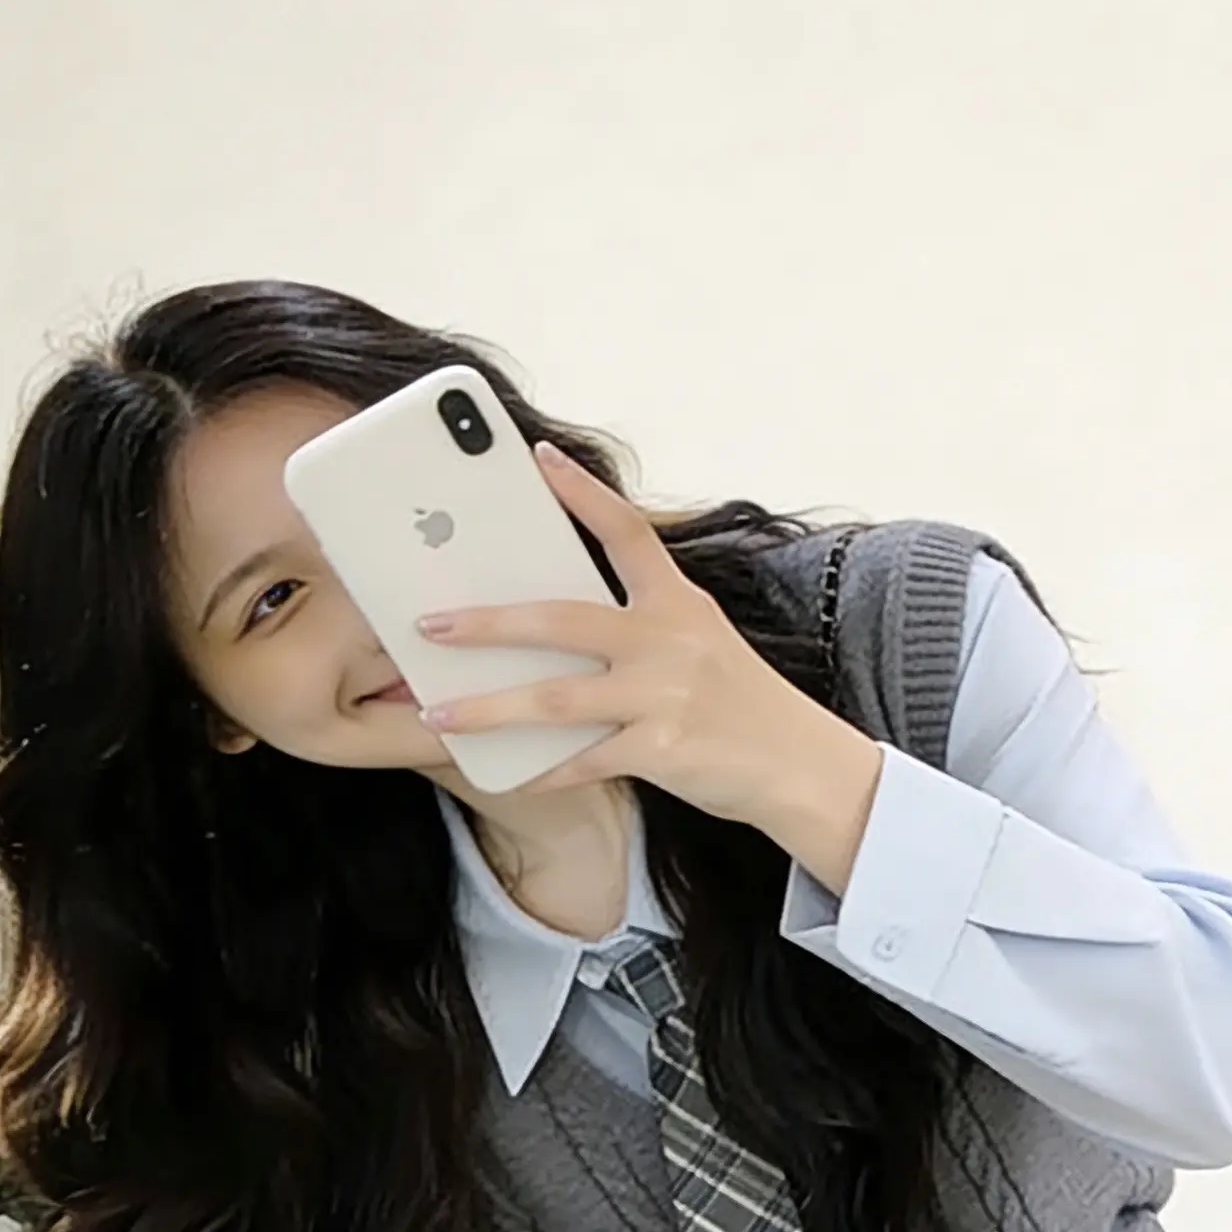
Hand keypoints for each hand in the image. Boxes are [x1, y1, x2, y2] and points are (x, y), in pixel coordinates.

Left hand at [411, 440, 825, 821]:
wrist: (800, 764)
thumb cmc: (737, 703)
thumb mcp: (699, 643)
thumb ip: (639, 626)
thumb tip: (552, 626)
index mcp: (678, 602)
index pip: (627, 532)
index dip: (582, 494)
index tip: (538, 459)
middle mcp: (669, 640)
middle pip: (562, 619)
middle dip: (489, 623)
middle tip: (432, 624)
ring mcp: (664, 695)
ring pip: (556, 698)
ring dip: (490, 707)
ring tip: (438, 710)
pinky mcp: (662, 750)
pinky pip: (583, 760)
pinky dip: (540, 769)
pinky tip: (507, 772)